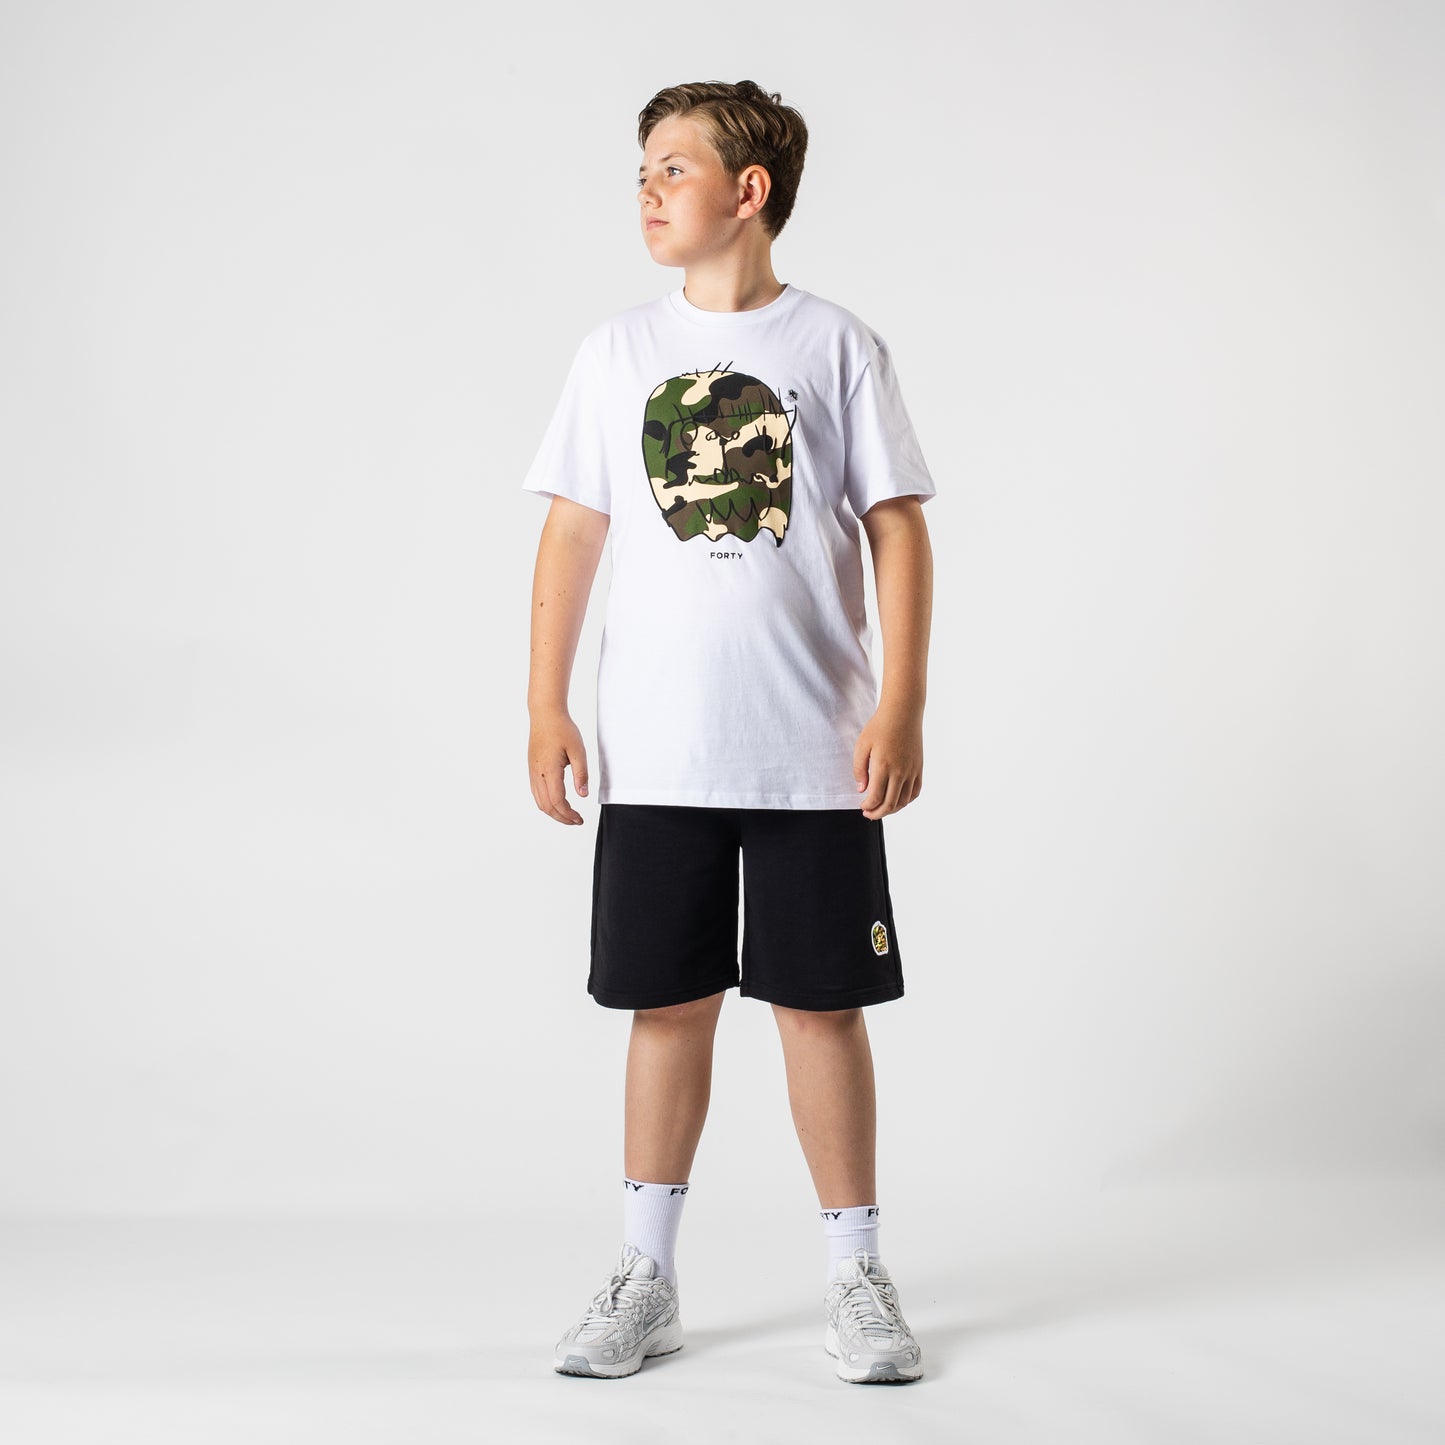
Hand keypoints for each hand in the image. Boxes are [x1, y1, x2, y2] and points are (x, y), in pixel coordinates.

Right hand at [528, 706, 588, 824]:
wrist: (545, 715)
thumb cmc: (562, 729)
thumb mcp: (578, 750)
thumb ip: (581, 773)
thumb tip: (583, 794)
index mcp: (549, 770)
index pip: (557, 801)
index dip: (568, 814)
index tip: (580, 819)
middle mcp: (538, 774)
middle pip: (546, 806)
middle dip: (561, 818)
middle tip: (576, 821)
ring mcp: (533, 772)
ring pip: (540, 802)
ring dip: (553, 812)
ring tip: (568, 815)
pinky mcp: (532, 769)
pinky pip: (537, 793)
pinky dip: (547, 803)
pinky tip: (558, 803)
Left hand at [853, 706, 922, 818]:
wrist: (903, 712)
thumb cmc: (879, 726)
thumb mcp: (862, 745)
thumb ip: (859, 769)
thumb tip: (862, 789)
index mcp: (882, 767)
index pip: (875, 797)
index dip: (868, 807)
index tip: (861, 806)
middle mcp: (899, 772)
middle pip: (890, 804)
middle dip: (877, 813)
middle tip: (869, 814)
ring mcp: (912, 771)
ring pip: (904, 801)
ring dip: (892, 809)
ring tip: (882, 808)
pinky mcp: (919, 768)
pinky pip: (915, 792)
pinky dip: (906, 800)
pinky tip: (898, 800)